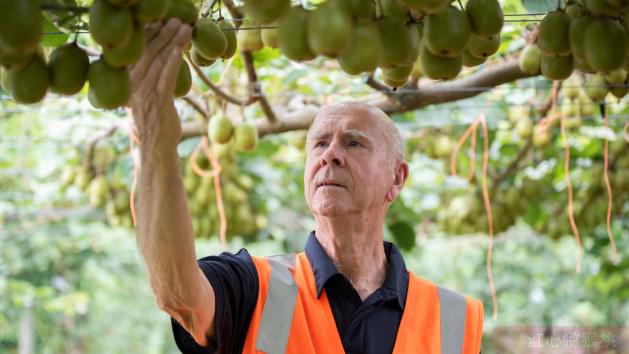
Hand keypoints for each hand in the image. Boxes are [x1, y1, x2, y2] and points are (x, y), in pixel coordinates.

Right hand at [129, 18, 192, 149]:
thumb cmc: (153, 120)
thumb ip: (145, 80)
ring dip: (172, 41)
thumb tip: (156, 63)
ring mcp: (145, 91)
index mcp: (127, 80)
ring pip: (159, 60)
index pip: (136, 51)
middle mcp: (132, 83)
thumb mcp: (144, 97)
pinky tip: (181, 48)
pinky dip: (174, 60)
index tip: (159, 20)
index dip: (148, 33)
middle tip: (176, 18)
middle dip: (163, 32)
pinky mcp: (159, 100)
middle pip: (148, 51)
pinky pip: (167, 75)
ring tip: (184, 27)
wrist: (155, 147)